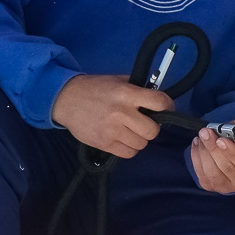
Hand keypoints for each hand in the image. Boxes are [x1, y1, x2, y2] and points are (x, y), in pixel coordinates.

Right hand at [52, 73, 170, 159]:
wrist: (66, 100)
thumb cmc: (95, 88)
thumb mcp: (118, 81)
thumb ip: (138, 88)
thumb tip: (158, 99)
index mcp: (127, 93)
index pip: (159, 102)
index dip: (167, 106)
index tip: (165, 109)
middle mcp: (122, 113)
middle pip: (153, 130)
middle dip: (151, 127)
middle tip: (143, 122)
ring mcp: (112, 131)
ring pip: (142, 144)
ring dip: (139, 139)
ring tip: (130, 131)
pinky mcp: (104, 144)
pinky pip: (129, 153)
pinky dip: (129, 148)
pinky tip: (122, 139)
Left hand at [190, 129, 234, 193]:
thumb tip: (222, 129)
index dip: (231, 152)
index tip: (221, 140)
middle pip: (225, 167)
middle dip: (212, 147)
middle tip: (205, 132)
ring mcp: (225, 187)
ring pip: (210, 171)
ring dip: (203, 151)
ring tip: (201, 137)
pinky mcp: (211, 187)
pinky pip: (200, 173)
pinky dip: (196, 156)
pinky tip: (197, 144)